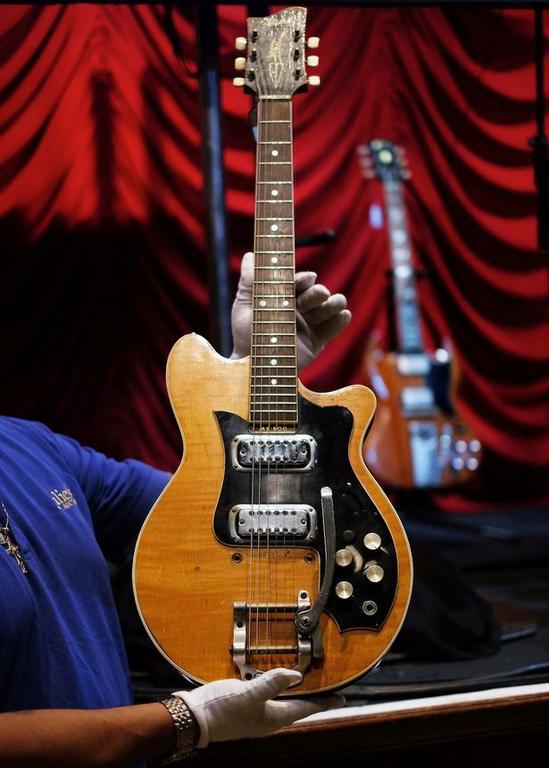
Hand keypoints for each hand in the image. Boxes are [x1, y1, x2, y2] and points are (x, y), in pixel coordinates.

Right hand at [173, 668, 343, 746]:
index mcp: (274, 717)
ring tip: (309, 682)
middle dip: (314, 697)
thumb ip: (272, 684)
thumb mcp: (248, 695)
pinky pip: (268, 694)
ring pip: (284, 700)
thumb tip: (297, 675)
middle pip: (299, 706)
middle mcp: (268, 716)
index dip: (325, 702)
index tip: (342, 698)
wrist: (194, 717)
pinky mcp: (245, 702)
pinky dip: (277, 685)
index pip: (306, 709)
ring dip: (297, 691)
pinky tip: (275, 677)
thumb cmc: (221, 711)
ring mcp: (256, 711)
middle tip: (329, 687)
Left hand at [231, 252, 351, 370]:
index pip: (298, 282)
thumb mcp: (246, 307)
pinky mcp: (318, 340)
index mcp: (282, 296)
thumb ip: (250, 282)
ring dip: (334, 303)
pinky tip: (343, 315)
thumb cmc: (246, 336)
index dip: (305, 279)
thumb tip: (250, 254)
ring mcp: (309, 324)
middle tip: (320, 294)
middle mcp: (297, 308)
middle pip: (316, 293)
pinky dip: (341, 320)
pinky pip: (334, 327)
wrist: (253, 368)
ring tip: (336, 304)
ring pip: (329, 307)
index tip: (309, 278)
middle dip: (319, 293)